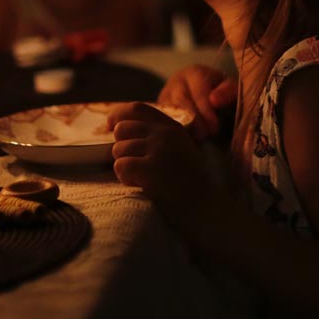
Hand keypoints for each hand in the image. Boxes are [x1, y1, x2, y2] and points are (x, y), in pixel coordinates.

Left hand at [107, 102, 217, 217]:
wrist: (207, 209)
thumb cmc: (190, 185)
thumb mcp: (180, 150)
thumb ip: (157, 136)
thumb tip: (119, 128)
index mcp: (173, 127)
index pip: (137, 108)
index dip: (119, 115)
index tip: (112, 126)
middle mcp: (165, 134)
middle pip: (122, 129)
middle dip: (121, 148)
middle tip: (135, 165)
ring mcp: (158, 150)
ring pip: (118, 149)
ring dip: (125, 167)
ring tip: (143, 179)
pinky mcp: (150, 169)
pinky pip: (121, 166)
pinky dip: (126, 178)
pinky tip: (142, 185)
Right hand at [157, 65, 236, 140]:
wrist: (209, 96)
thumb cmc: (223, 95)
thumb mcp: (231, 89)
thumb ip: (227, 92)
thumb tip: (214, 100)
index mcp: (195, 73)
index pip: (198, 92)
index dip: (206, 111)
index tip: (214, 129)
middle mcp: (176, 81)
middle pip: (180, 101)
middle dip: (194, 121)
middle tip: (204, 136)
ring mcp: (164, 94)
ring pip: (167, 110)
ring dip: (181, 127)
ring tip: (194, 140)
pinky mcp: (158, 109)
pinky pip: (159, 119)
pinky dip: (170, 130)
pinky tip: (182, 140)